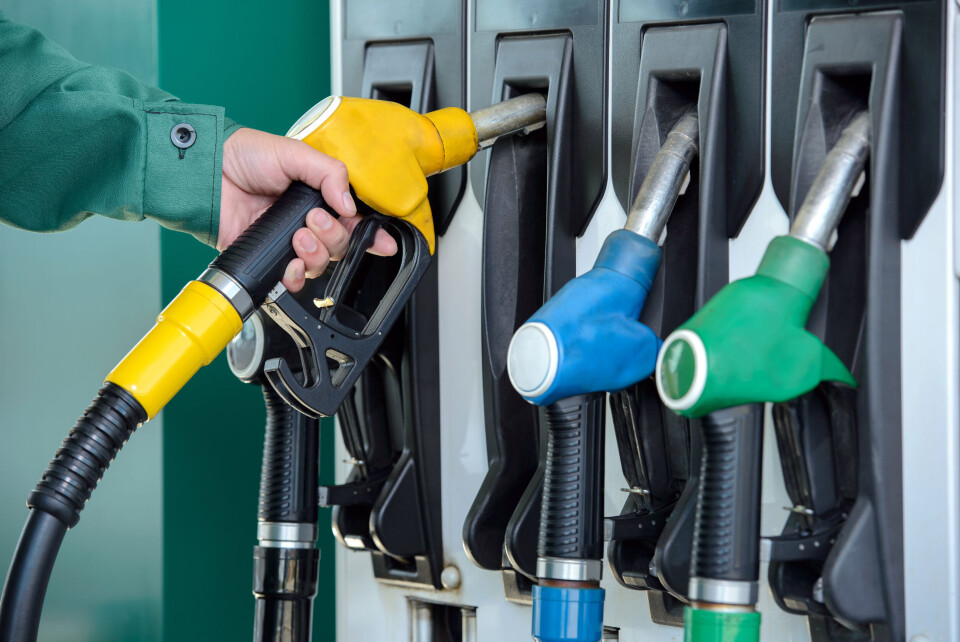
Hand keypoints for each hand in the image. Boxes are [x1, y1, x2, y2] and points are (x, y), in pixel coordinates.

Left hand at [219, 127, 397, 291]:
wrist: (205, 173)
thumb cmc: (244, 155)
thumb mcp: (294, 153)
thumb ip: (329, 173)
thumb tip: (349, 205)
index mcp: (318, 196)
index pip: (353, 220)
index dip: (372, 235)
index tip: (385, 244)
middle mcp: (306, 221)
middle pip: (340, 245)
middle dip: (334, 236)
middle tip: (313, 219)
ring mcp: (286, 241)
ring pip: (320, 264)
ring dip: (315, 254)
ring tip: (297, 235)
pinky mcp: (267, 258)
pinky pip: (291, 280)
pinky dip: (294, 276)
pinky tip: (288, 261)